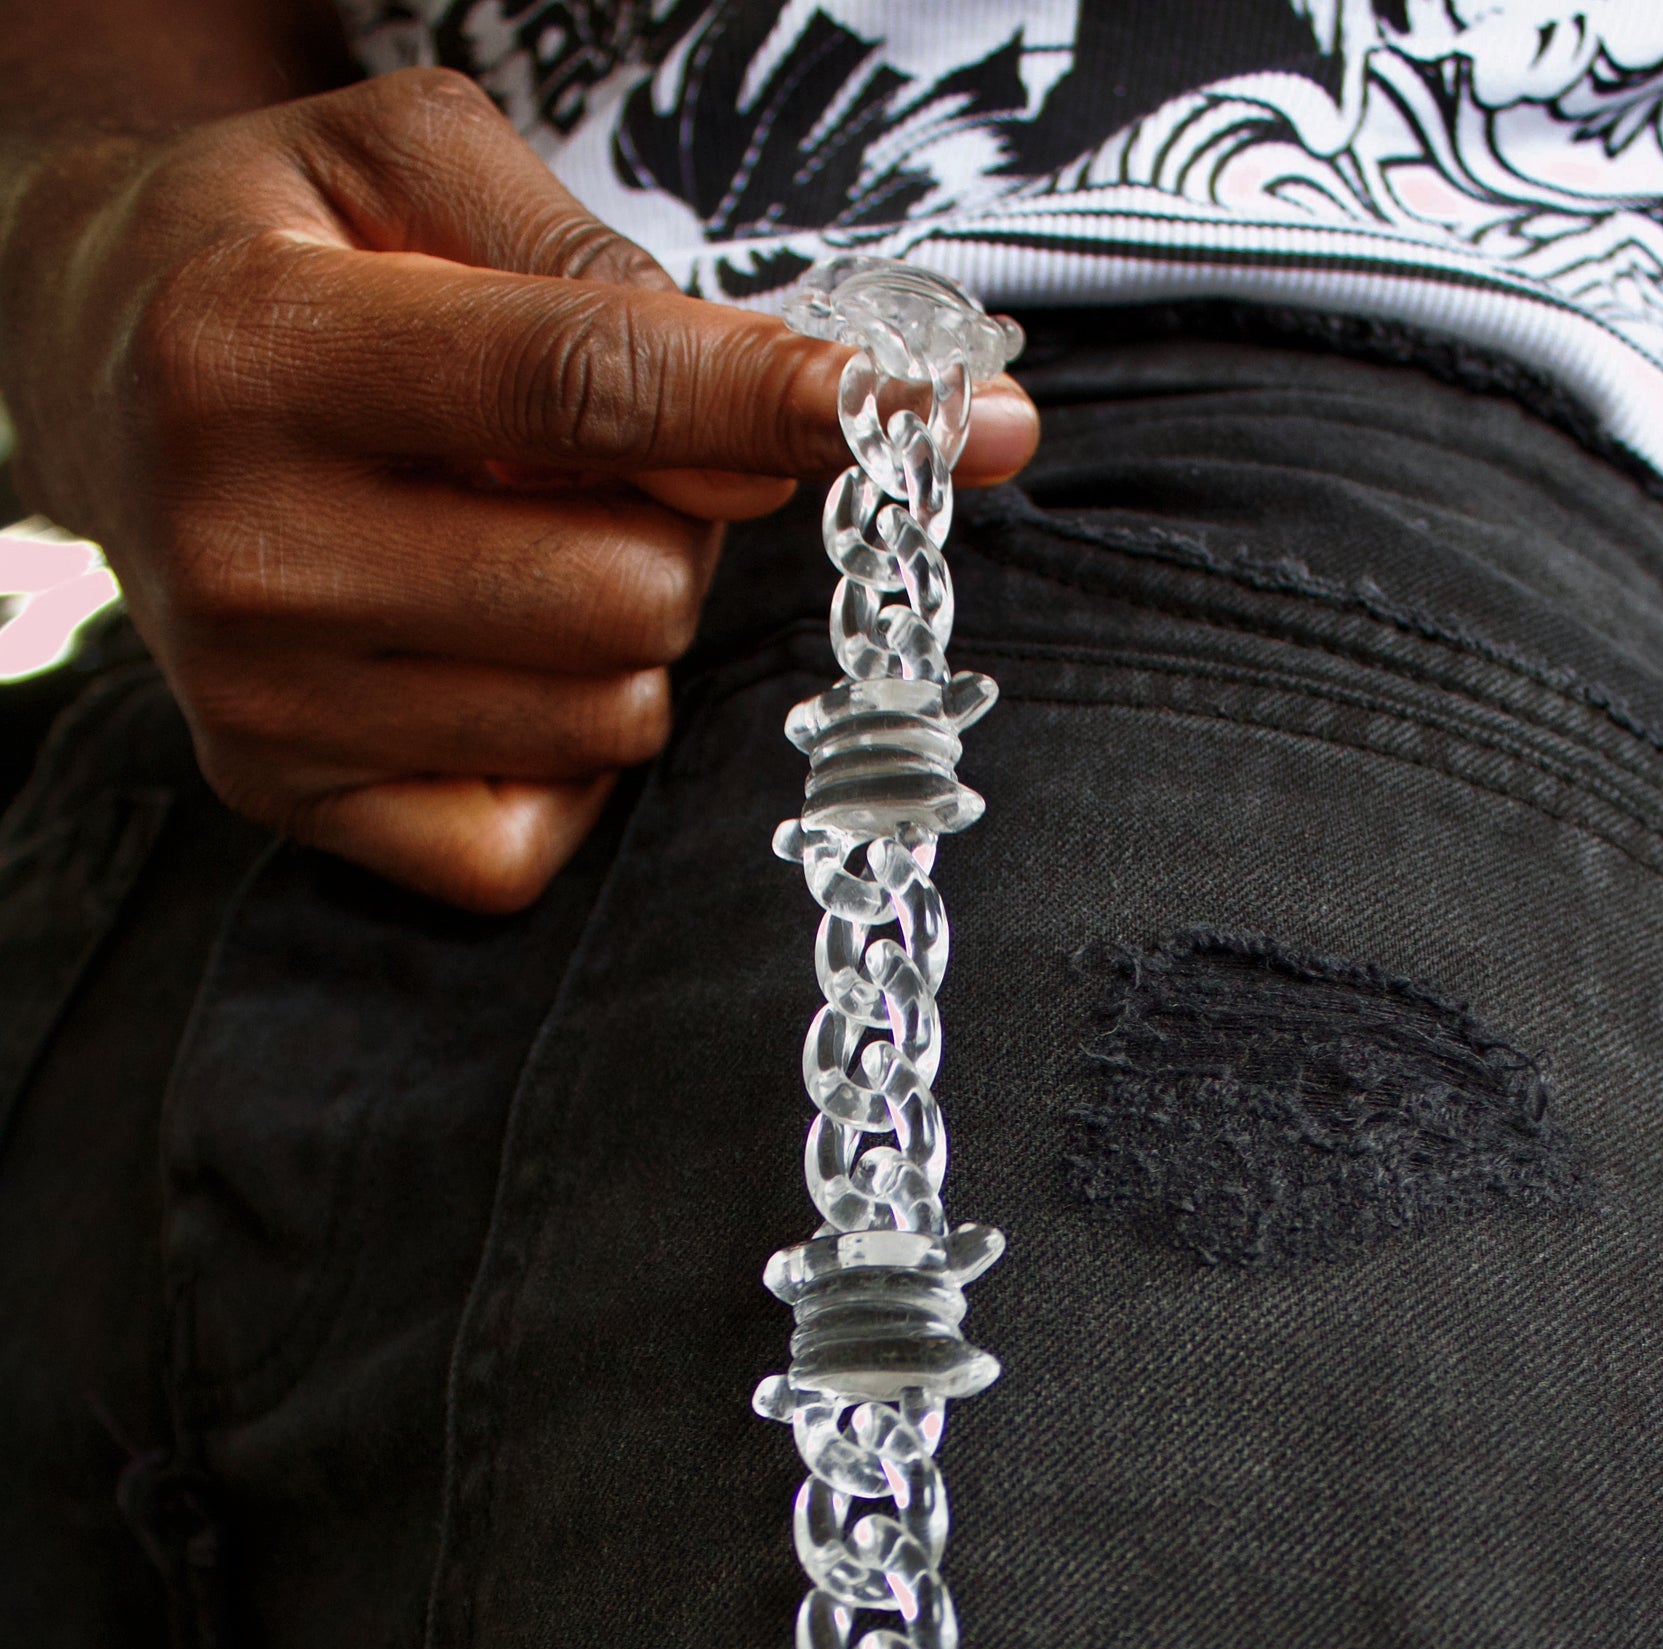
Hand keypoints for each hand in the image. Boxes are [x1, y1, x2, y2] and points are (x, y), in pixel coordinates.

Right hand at [0, 69, 1037, 907]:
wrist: (94, 370)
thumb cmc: (281, 255)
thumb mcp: (407, 162)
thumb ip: (593, 270)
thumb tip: (774, 434)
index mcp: (259, 347)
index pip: (581, 390)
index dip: (770, 406)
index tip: (928, 416)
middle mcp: (243, 544)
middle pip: (626, 591)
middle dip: (670, 524)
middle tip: (592, 467)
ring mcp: (260, 698)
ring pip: (607, 718)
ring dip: (619, 634)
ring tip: (514, 540)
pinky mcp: (285, 798)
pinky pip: (534, 831)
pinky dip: (558, 751)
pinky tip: (486, 653)